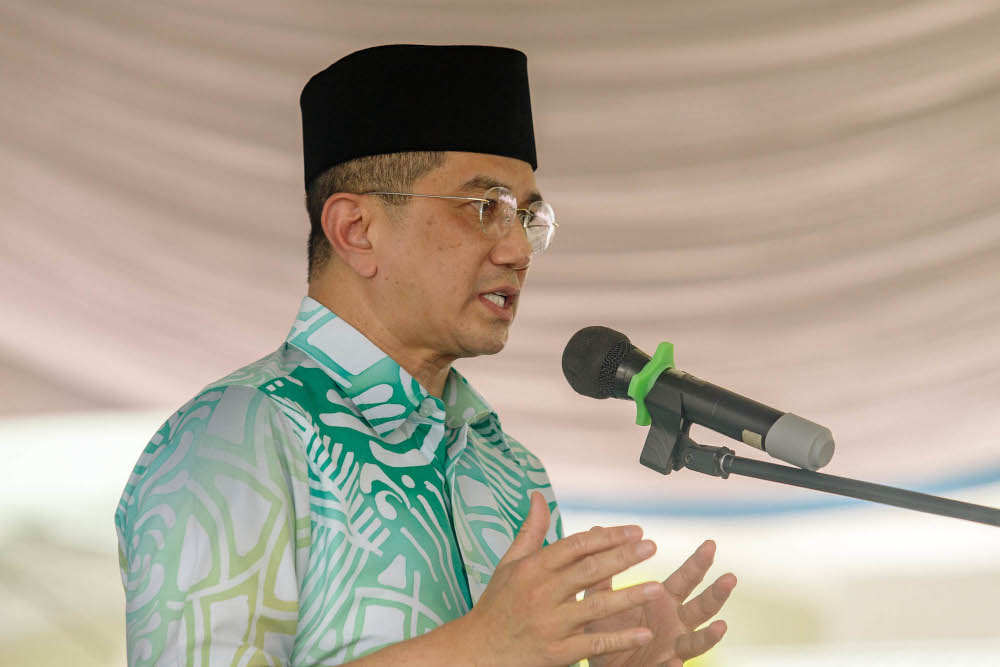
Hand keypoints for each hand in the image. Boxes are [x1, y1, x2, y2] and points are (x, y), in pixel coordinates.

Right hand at [464, 491, 661, 666]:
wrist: (476, 650)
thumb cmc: (497, 603)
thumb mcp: (509, 563)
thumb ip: (531, 530)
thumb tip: (538, 496)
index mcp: (533, 568)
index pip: (576, 545)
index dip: (607, 536)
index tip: (634, 530)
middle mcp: (543, 593)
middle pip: (590, 570)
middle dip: (624, 557)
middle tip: (650, 546)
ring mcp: (551, 624)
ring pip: (596, 607)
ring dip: (629, 596)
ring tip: (657, 588)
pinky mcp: (557, 653)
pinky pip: (594, 644)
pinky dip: (619, 639)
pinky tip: (644, 633)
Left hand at [582, 536, 736, 666]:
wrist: (596, 658)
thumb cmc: (605, 624)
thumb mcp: (601, 594)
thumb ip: (602, 567)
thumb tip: (596, 530)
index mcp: (663, 599)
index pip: (685, 578)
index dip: (698, 563)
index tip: (711, 544)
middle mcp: (674, 622)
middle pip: (701, 606)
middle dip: (715, 592)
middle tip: (730, 577)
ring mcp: (672, 646)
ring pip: (696, 641)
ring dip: (709, 636)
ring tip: (721, 626)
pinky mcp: (660, 666)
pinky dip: (674, 666)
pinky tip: (676, 661)